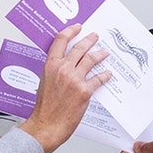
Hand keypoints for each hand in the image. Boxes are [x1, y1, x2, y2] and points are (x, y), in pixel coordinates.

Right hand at [21, 24, 110, 152]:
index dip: (70, 31)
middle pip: (79, 48)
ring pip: (91, 59)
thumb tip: (65, 63)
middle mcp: (62, 69)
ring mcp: (74, 79)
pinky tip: (108, 74)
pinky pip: (98, 78)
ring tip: (104, 53)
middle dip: (90, 40)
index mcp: (50, 65)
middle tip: (95, 36)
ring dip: (100, 54)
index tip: (77, 27)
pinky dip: (105, 75)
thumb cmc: (44, 107)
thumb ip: (54, 70)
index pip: (60, 40)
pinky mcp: (84, 91)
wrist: (46, 124)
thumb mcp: (44, 81)